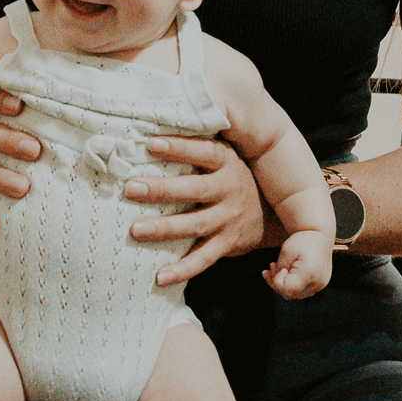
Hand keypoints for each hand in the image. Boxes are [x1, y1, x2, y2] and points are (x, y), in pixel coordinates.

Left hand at [125, 137, 266, 286]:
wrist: (271, 212)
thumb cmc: (230, 177)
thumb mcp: (223, 157)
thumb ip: (196, 147)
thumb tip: (153, 123)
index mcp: (227, 162)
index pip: (203, 152)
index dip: (178, 147)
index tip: (150, 143)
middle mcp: (230, 190)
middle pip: (195, 189)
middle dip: (161, 189)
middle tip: (130, 188)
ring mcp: (229, 219)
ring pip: (196, 225)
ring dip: (165, 228)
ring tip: (136, 230)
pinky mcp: (227, 244)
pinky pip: (203, 259)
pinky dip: (182, 269)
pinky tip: (159, 276)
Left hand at [261, 230, 332, 299]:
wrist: (320, 236)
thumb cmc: (303, 241)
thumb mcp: (286, 251)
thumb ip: (279, 268)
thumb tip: (276, 282)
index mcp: (309, 274)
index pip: (287, 289)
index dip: (277, 281)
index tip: (275, 265)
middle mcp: (317, 283)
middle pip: (291, 294)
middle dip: (276, 283)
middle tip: (269, 267)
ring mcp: (320, 285)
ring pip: (296, 294)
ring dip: (283, 284)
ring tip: (275, 268)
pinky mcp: (320, 284)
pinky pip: (302, 290)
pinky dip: (292, 284)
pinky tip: (285, 273)